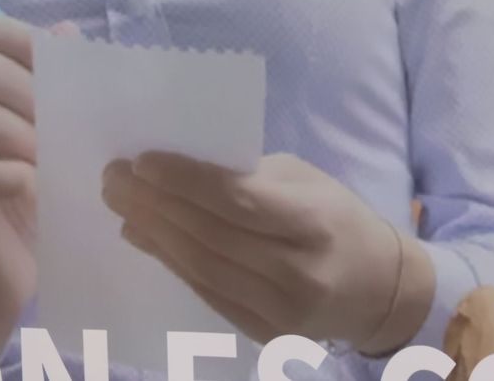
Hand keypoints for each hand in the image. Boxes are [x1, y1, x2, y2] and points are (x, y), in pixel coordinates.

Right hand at [0, 14, 42, 349]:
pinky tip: (39, 188)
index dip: (26, 40)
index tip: (66, 69)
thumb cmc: (24, 203)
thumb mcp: (43, 138)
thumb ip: (50, 86)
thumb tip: (68, 32)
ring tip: (53, 157)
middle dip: (31, 89)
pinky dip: (15, 177)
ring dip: (24, 131)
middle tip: (65, 122)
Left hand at [103, 151, 431, 351]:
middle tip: (113, 177)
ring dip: (152, 232)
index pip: (238, 200)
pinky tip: (141, 235)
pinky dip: (170, 262)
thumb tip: (169, 172)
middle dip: (153, 203)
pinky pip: (206, 292)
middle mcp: (300, 271)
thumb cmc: (334, 216)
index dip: (184, 181)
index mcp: (314, 222)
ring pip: (200, 268)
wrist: (380, 288)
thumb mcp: (301, 180)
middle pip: (210, 236)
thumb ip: (242, 176)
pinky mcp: (266, 333)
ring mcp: (282, 311)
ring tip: (120, 202)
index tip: (141, 160)